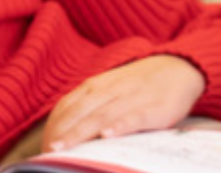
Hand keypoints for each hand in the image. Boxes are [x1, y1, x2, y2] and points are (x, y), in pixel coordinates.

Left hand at [41, 55, 206, 151]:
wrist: (177, 69)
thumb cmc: (138, 86)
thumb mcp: (109, 90)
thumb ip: (89, 107)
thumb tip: (64, 131)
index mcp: (94, 86)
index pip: (67, 106)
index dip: (54, 126)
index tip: (44, 145)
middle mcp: (109, 90)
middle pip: (80, 112)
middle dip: (62, 133)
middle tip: (49, 152)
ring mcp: (131, 98)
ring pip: (101, 115)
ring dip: (81, 132)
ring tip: (66, 149)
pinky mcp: (154, 107)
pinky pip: (134, 116)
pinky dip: (119, 125)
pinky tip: (107, 135)